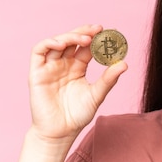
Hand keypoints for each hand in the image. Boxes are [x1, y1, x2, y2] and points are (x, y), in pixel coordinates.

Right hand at [27, 24, 126, 143]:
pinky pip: (39, 51)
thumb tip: (124, 63)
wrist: (60, 133)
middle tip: (98, 29)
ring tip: (86, 38)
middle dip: (84, 32)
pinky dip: (49, 43)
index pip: (85, 48)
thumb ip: (108, 79)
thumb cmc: (77, 116)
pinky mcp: (36, 72)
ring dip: (70, 36)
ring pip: (57, 43)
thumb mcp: (97, 95)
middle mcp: (62, 65)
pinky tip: (62, 43)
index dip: (95, 39)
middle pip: (72, 41)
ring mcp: (49, 67)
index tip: (108, 33)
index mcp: (77, 68)